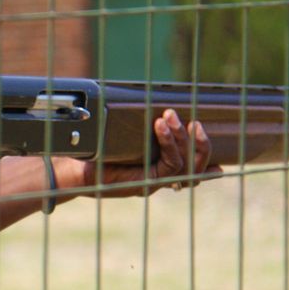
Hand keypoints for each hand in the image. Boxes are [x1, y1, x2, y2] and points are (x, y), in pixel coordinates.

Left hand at [59, 109, 223, 196]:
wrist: (71, 171)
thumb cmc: (93, 152)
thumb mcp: (121, 139)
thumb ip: (138, 130)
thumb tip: (150, 105)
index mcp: (154, 171)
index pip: (189, 169)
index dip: (204, 159)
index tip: (217, 154)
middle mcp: (157, 180)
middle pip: (195, 169)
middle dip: (199, 144)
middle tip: (195, 121)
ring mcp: (153, 184)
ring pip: (185, 166)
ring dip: (181, 137)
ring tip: (170, 116)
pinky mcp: (145, 184)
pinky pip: (169, 166)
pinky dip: (168, 143)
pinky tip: (160, 125)